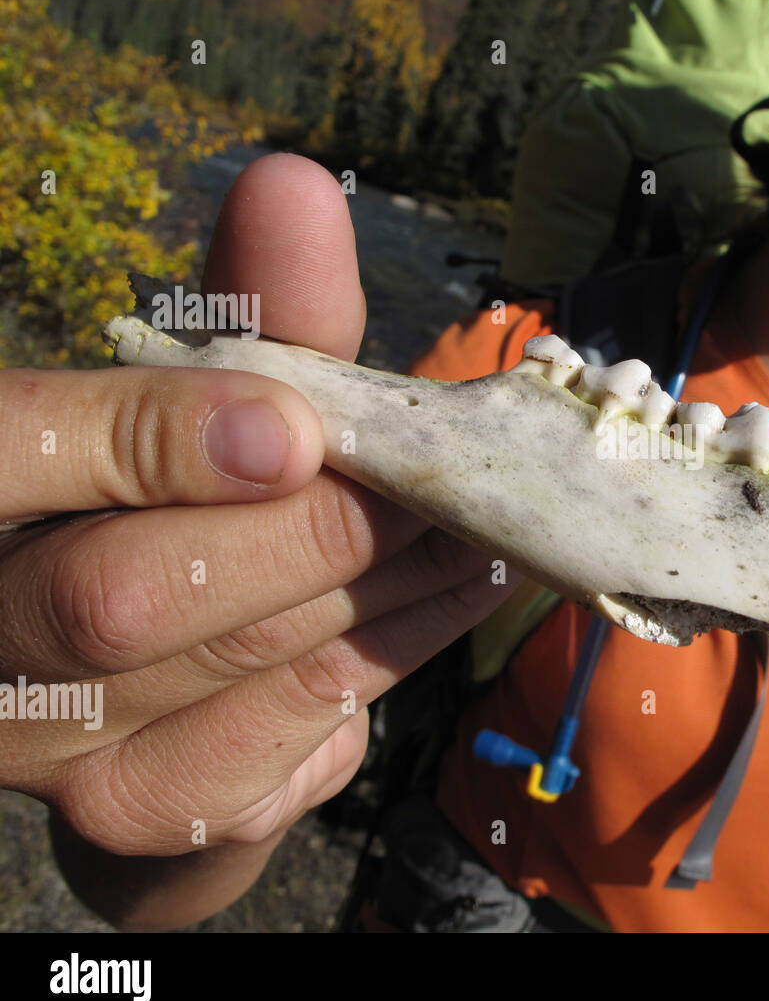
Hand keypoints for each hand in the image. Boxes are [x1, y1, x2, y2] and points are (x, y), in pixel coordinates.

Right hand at [1, 153, 514, 869]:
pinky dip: (401, 645)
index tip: (294, 421)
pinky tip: (462, 590)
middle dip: (316, 523)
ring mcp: (55, 751)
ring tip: (487, 523)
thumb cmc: (170, 516)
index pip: (1, 455)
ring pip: (231, 659)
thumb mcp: (195, 409)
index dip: (146, 438)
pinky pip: (293, 728)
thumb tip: (295, 184)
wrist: (131, 709)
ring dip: (389, 579)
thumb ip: (243, 317)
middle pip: (131, 588)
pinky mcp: (150, 816)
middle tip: (443, 475)